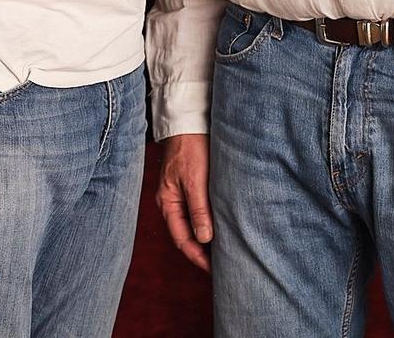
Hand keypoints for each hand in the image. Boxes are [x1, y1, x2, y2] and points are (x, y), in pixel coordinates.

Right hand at [156, 133, 212, 270]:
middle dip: (202, 251)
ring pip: (194, 224)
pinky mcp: (192, 187)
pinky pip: (199, 212)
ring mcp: (181, 195)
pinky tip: (222, 227)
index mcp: (168, 202)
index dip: (197, 256)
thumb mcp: (195, 181)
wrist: (189, 123)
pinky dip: (210, 223)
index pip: (181, 238)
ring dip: (207, 238)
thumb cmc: (190, 149)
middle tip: (222, 265)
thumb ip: (199, 210)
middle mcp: (172, 202)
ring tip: (225, 250)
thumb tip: (204, 239)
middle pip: (186, 234)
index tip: (213, 269)